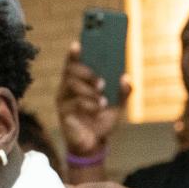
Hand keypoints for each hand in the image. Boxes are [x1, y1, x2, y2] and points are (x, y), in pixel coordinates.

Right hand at [55, 42, 130, 157]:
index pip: (74, 62)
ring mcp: (63, 99)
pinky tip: (96, 109)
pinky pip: (73, 102)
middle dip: (87, 73)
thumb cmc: (102, 121)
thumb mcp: (118, 105)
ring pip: (72, 84)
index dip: (74, 52)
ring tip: (102, 100)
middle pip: (71, 70)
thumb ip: (123, 91)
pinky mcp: (62, 111)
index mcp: (80, 81)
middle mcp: (68, 87)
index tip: (78, 43)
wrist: (94, 144)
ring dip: (89, 91)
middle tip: (102, 82)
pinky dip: (88, 104)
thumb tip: (126, 77)